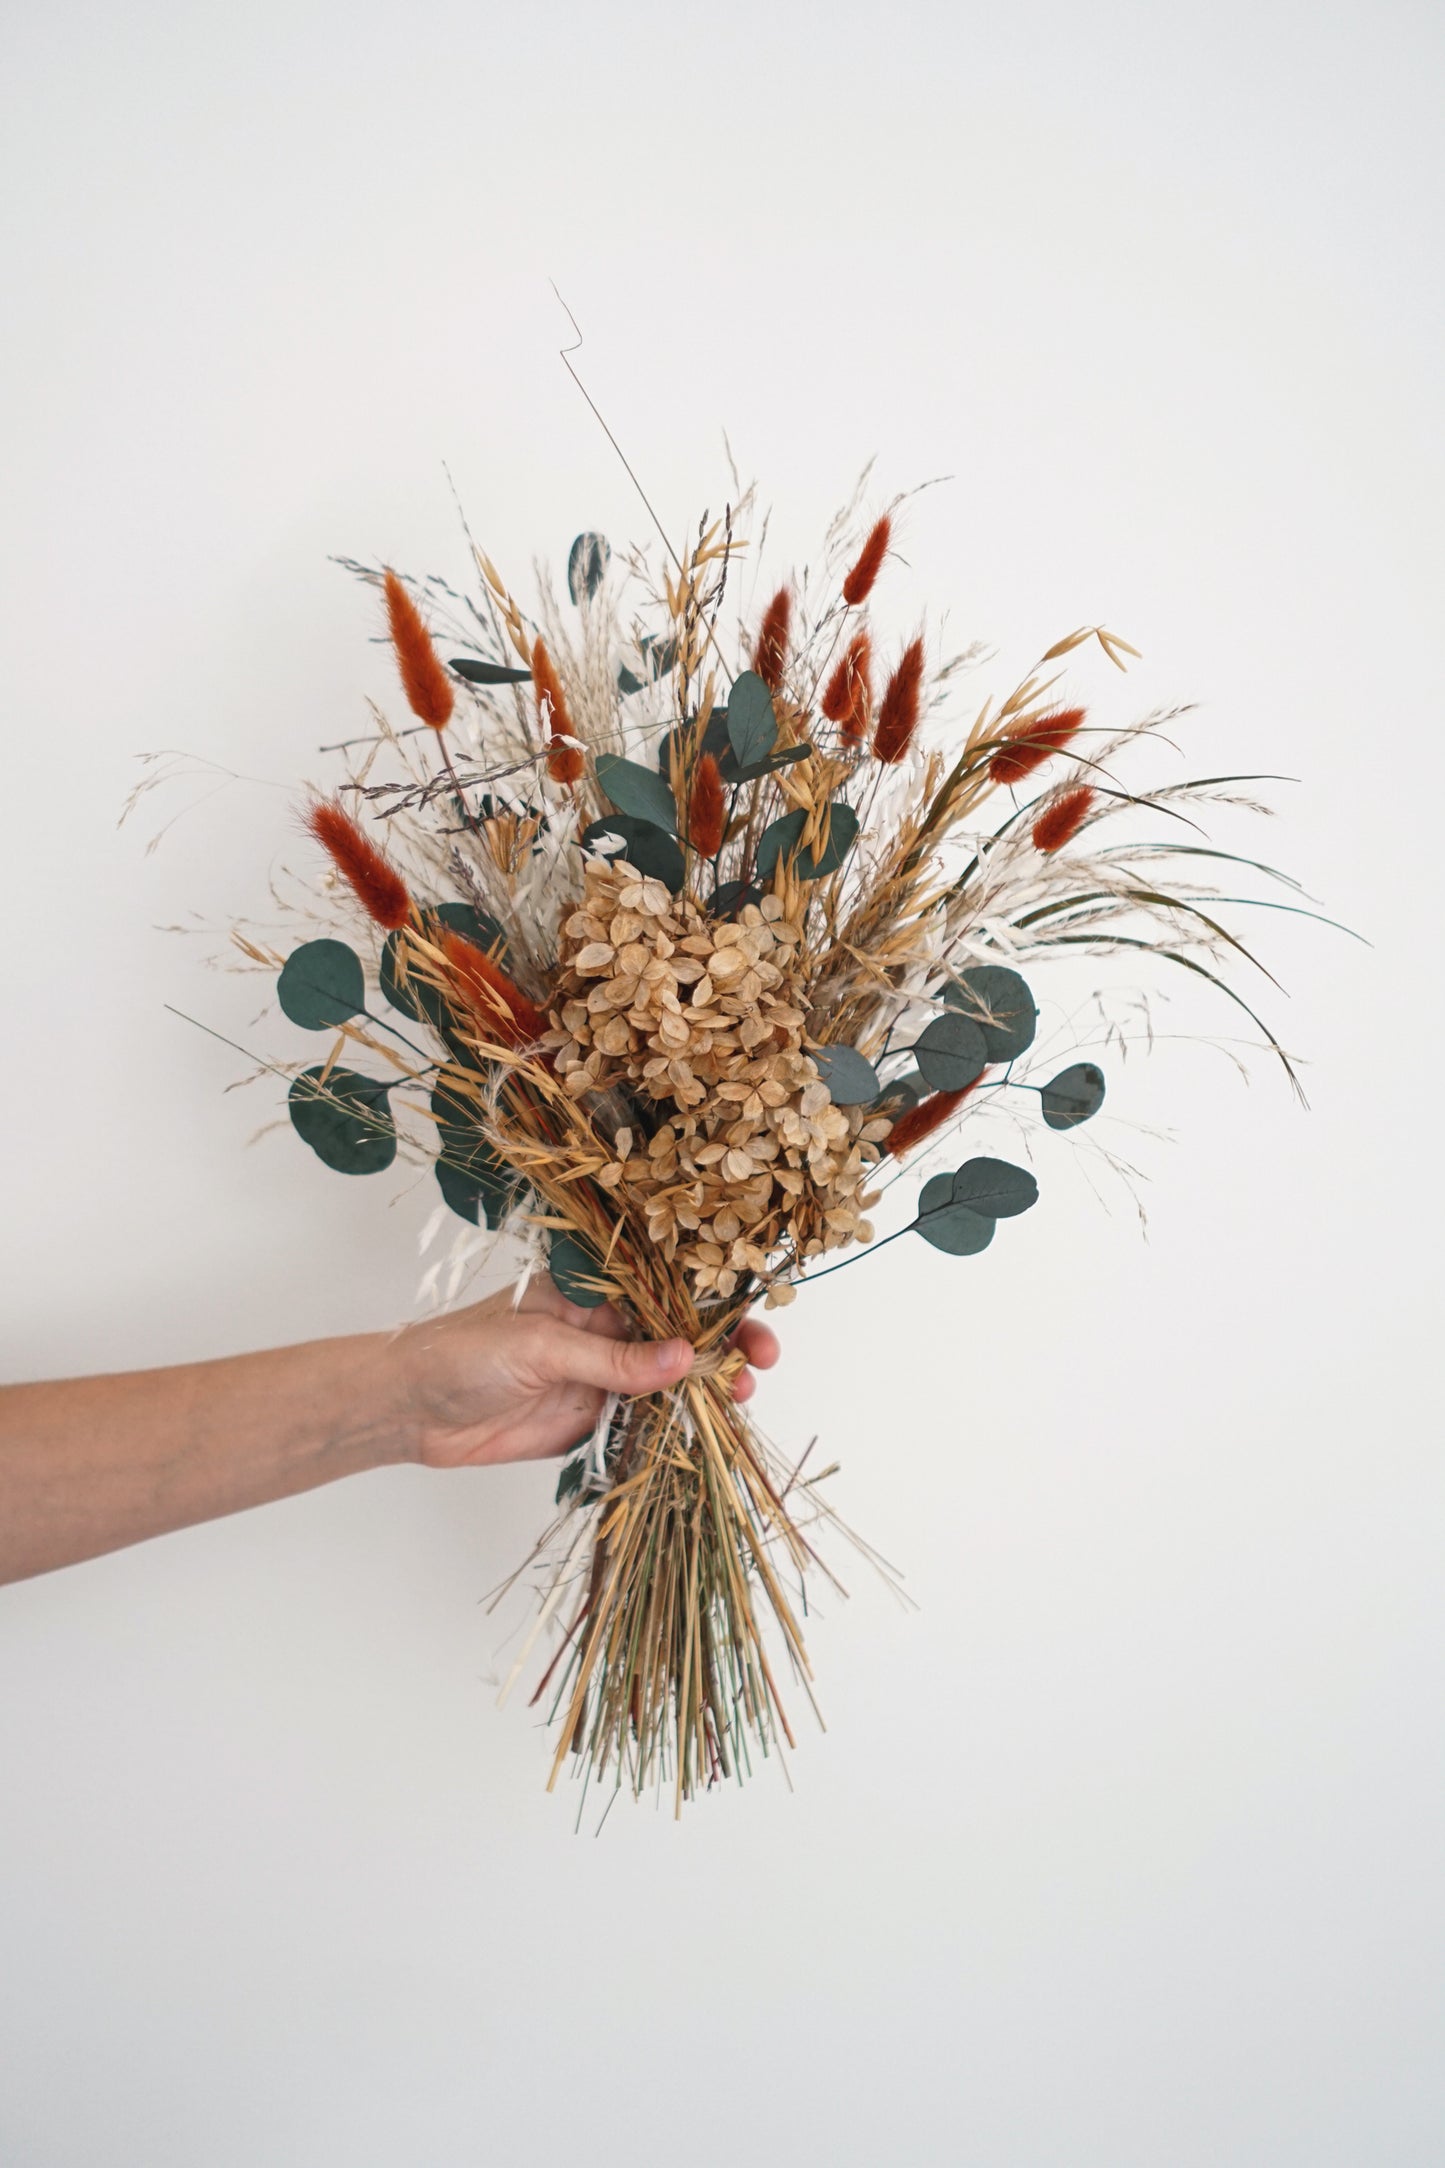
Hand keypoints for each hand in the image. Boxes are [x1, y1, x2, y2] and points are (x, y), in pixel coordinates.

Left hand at [391, 1277, 780, 1469]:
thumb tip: (684, 1360)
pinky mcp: (588, 1419)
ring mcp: (598, 1375)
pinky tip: (707, 1429)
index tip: (748, 1317)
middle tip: (759, 1363)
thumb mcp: (540, 1348)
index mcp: (590, 1290)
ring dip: (705, 1388)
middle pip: (677, 1334)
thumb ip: (612, 1359)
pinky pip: (643, 1420)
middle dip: (722, 1345)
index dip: (710, 1300)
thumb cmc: (459, 1353)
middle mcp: (601, 1329)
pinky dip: (676, 1426)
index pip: (663, 1288)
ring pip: (667, 1379)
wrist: (407, 1410)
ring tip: (740, 1398)